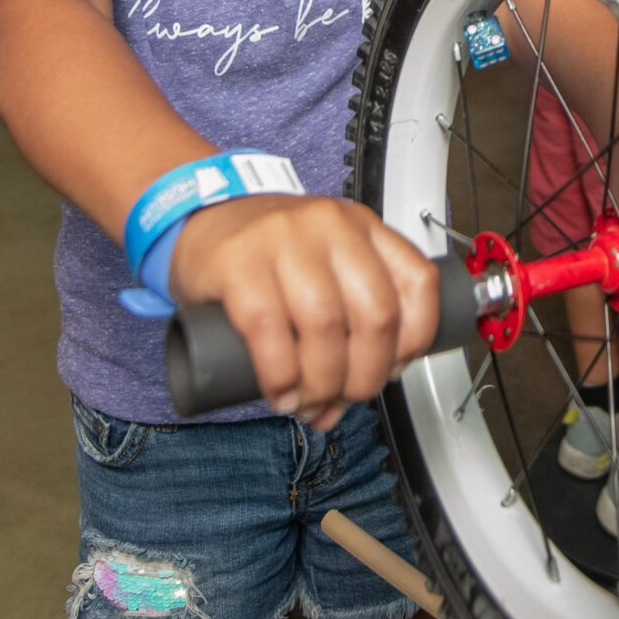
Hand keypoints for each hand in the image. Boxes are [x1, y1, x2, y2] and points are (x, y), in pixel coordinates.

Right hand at [166, 196, 439, 427]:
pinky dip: (281, 375)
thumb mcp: (327, 259)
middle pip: (375, 315)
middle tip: (343, 399)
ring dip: (322, 384)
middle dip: (365, 376)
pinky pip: (269, 330)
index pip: (418, 283)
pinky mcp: (237, 262)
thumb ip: (353, 307)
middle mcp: (330, 226)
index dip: (414, 340)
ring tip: (308, 402)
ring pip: (326, 327)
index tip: (392, 370)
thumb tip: (362, 387)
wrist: (200, 216)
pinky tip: (280, 392)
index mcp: (363, 227)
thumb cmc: (268, 250)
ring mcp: (283, 239)